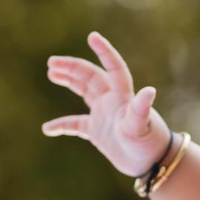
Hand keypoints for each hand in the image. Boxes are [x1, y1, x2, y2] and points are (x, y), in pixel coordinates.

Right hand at [43, 31, 171, 177]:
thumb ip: (141, 109)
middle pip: (90, 76)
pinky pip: (76, 124)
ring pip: (84, 91)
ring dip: (69, 81)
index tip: (92, 36)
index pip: (113, 67)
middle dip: (72, 67)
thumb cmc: (149, 143)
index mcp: (122, 96)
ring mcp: (104, 115)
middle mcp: (112, 101)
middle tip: (51, 63)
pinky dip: (62, 125)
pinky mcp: (98, 132)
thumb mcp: (141, 126)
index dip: (104, 51)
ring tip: (51, 73)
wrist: (151, 164)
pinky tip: (48, 128)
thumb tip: (149, 91)